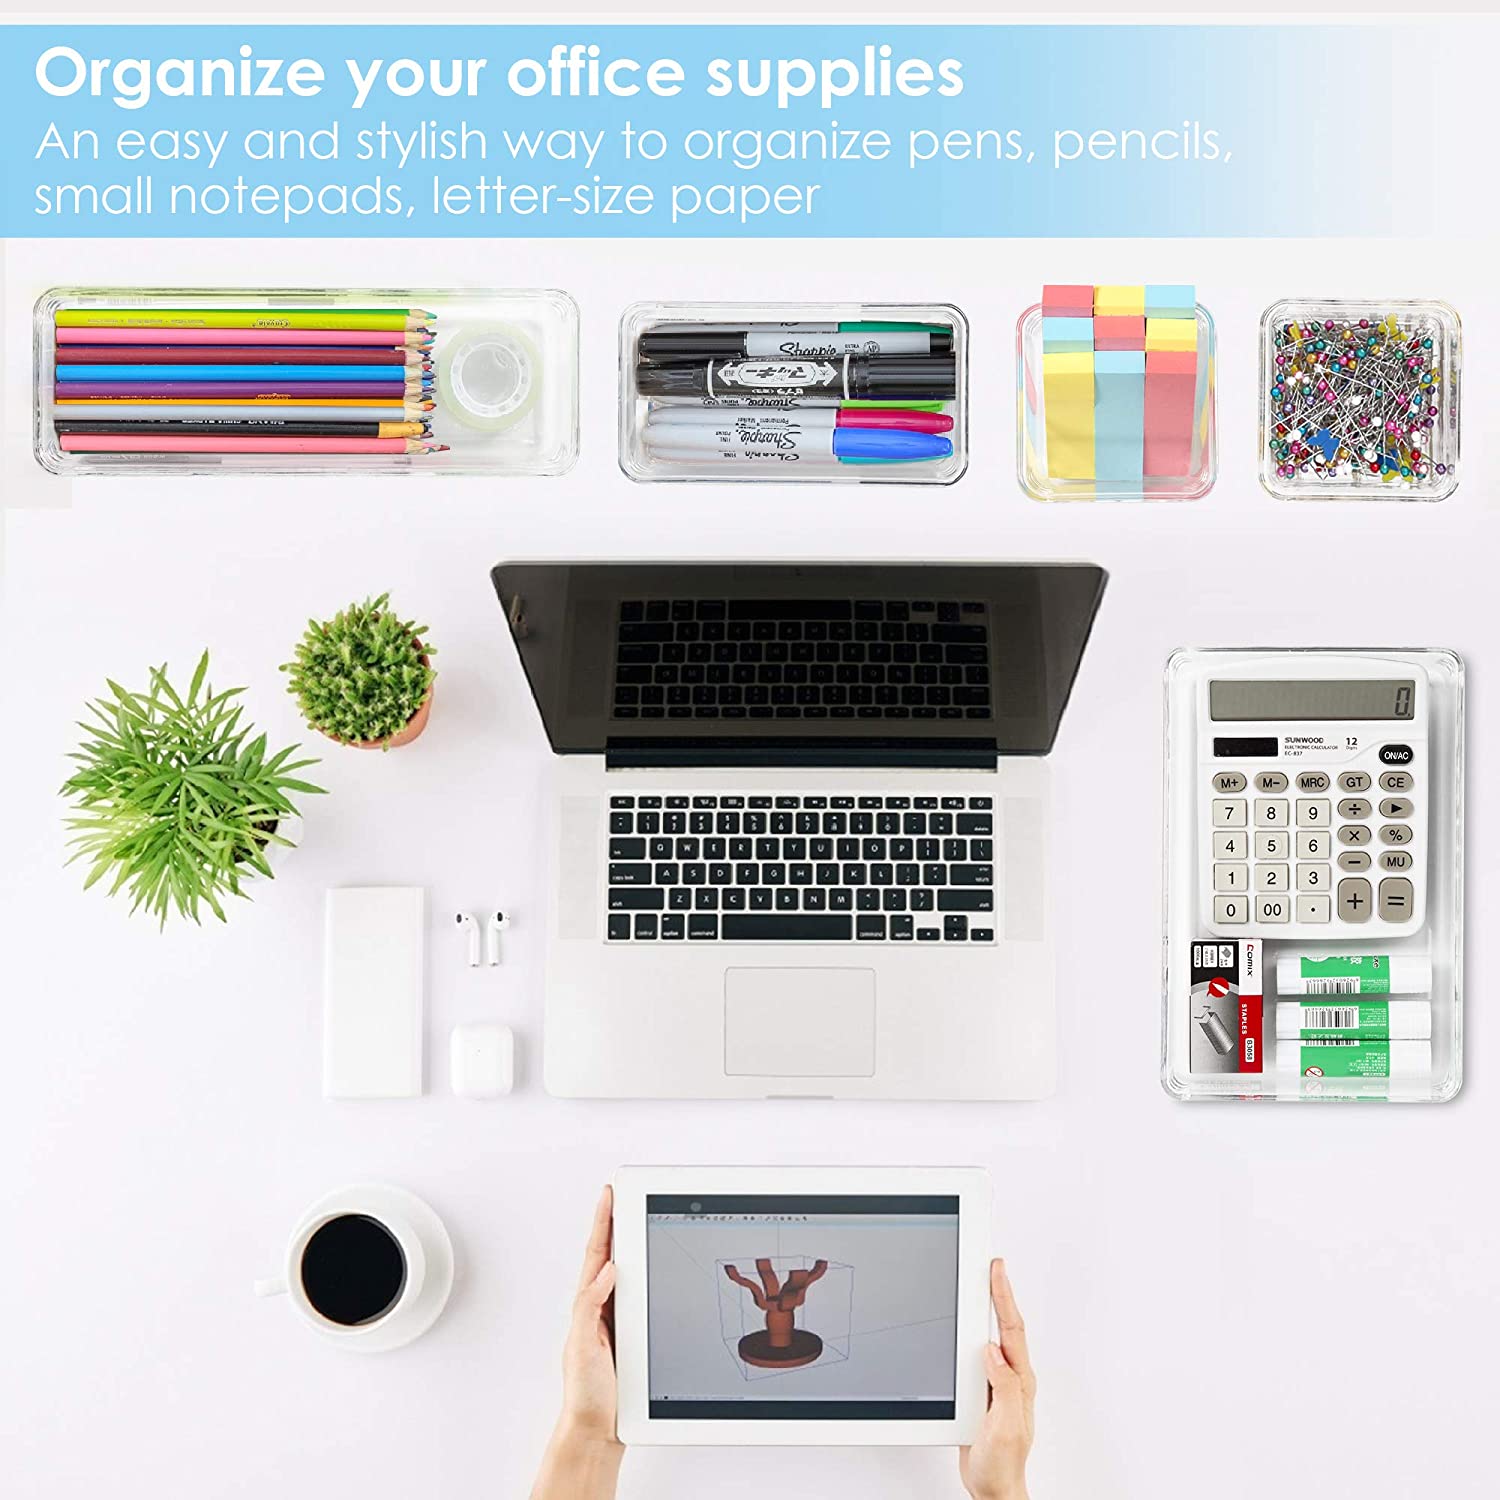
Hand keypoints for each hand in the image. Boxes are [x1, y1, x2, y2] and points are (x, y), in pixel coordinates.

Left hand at [530, 1187, 622, 1499]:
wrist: (597, 1431)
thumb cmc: (585, 1395)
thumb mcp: (583, 1346)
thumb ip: (591, 1306)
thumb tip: (608, 1270)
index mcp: (587, 1305)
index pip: (597, 1254)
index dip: (604, 1223)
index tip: (609, 1194)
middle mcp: (602, 1309)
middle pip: (612, 1256)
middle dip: (617, 1223)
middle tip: (623, 1194)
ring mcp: (616, 1321)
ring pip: (627, 1275)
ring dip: (630, 1246)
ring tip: (635, 1217)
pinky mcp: (632, 1335)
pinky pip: (641, 1297)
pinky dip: (645, 1276)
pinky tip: (653, 1269)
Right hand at [959, 1259, 1036, 1499]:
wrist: (992, 1490)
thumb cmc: (1001, 1466)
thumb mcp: (1004, 1427)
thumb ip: (1003, 1387)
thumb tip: (992, 1350)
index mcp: (1019, 1382)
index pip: (1011, 1329)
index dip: (1003, 1296)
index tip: (996, 1268)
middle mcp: (1010, 1379)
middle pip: (1004, 1326)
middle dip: (997, 1292)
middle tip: (989, 1264)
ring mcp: (996, 1384)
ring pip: (990, 1337)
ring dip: (986, 1309)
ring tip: (980, 1282)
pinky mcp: (981, 1392)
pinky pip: (976, 1355)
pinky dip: (970, 1333)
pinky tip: (965, 1326)